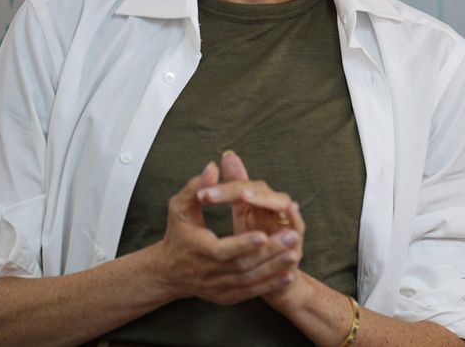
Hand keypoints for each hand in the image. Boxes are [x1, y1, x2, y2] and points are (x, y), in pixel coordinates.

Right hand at [153, 161, 300, 305]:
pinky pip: (250, 292)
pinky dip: (270, 284)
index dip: (243, 244)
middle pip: (242, 266)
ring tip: (295, 253)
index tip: (264, 234)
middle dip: (268, 253)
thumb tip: (213, 167)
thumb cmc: (178, 234)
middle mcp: (208, 273)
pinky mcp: (225, 297)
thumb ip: (196, 187)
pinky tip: (288, 273)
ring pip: (249, 281)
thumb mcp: (180, 208)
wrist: (169, 273)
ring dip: (274, 268)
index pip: (222, 251)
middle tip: (292, 236)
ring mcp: (217, 288)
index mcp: (198, 250)